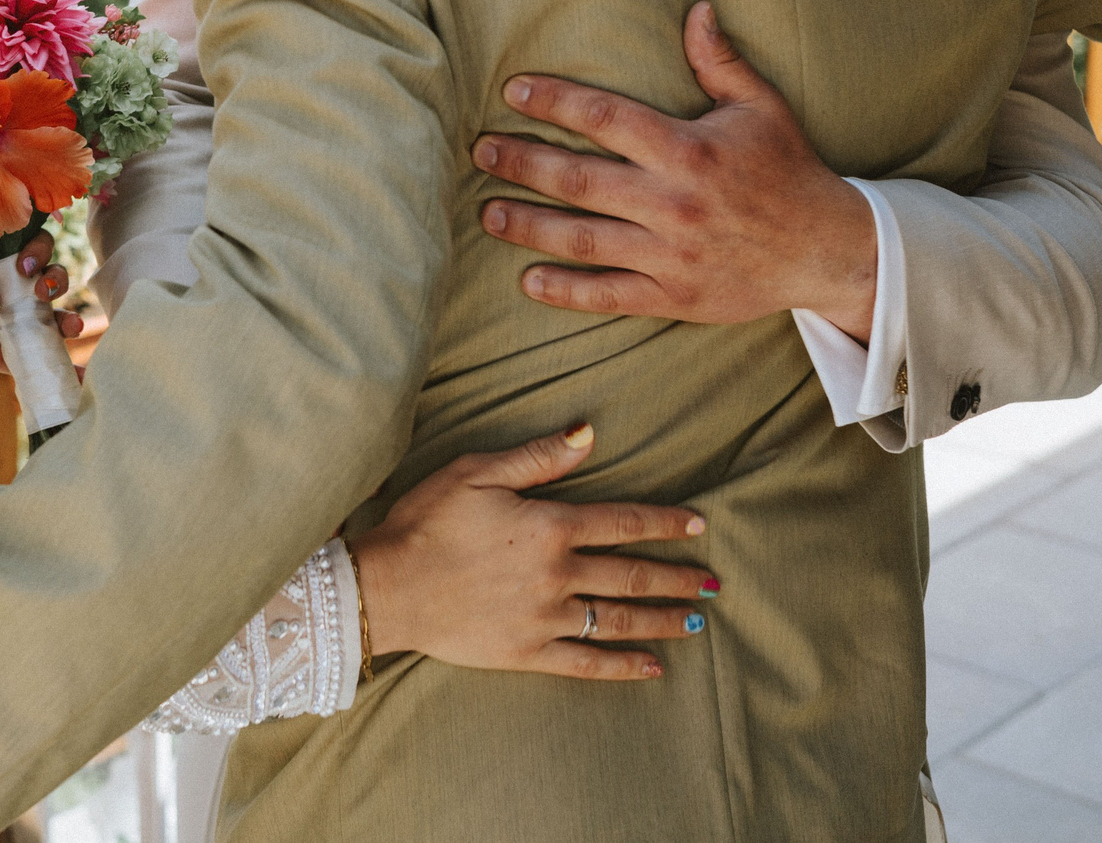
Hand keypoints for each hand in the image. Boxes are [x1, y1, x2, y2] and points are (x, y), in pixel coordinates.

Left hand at [0, 229, 84, 373]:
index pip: (31, 247)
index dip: (38, 252)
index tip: (24, 267)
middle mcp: (8, 288)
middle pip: (48, 279)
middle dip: (56, 281)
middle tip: (42, 292)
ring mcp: (5, 322)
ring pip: (48, 320)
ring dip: (67, 322)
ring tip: (71, 327)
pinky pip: (28, 363)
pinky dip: (54, 369)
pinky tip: (76, 373)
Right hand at [347, 425, 714, 680]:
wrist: (387, 587)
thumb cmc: (426, 522)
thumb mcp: (476, 472)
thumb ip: (537, 457)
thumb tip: (588, 434)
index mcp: (549, 526)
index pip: (623, 522)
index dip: (664, 522)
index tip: (698, 525)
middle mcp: (557, 574)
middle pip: (631, 575)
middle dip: (677, 577)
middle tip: (714, 583)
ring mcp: (544, 618)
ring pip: (617, 619)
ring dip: (661, 620)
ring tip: (695, 621)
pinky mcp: (526, 653)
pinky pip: (586, 663)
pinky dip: (622, 666)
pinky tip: (651, 667)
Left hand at [473, 2, 877, 338]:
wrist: (828, 250)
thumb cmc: (788, 171)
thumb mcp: (761, 107)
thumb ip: (719, 60)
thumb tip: (696, 6)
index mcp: (688, 150)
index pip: (603, 117)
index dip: (553, 101)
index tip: (513, 92)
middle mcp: (673, 202)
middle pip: (578, 179)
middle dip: (521, 163)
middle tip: (479, 152)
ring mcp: (671, 253)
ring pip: (582, 238)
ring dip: (528, 225)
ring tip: (487, 213)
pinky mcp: (675, 296)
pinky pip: (609, 294)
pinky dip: (565, 289)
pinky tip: (528, 280)